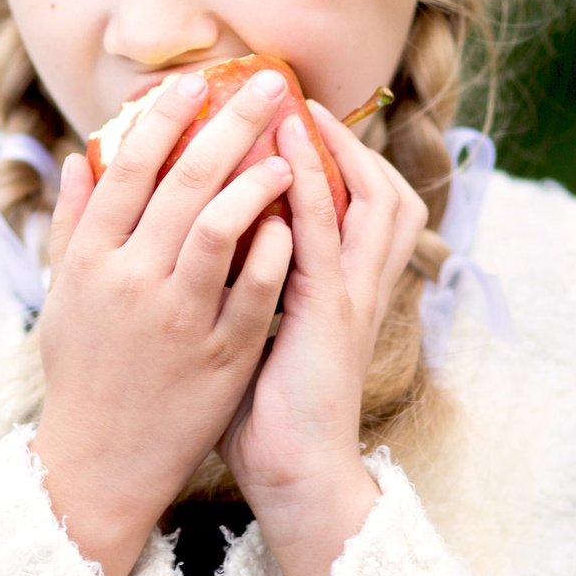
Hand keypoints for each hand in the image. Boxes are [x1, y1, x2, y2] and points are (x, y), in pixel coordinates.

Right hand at [32, 69, 299, 575]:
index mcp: (90, 261)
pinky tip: (295, 222)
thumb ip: (74, 225)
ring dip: (255, 181)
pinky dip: (274, 250)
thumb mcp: (64, 296)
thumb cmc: (81, 372)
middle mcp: (130, 282)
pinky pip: (255, 291)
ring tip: (286, 152)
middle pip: (182, 182)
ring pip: (218, 228)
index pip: (126, 168)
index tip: (195, 80)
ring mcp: (176, 319)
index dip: (163, 117)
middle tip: (268, 86)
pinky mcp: (219, 356)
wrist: (100, 461)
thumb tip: (79, 158)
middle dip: (229, 124)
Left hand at [221, 101, 429, 575]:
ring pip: (367, 199)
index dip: (337, 161)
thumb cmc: (265, 417)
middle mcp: (357, 285)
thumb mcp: (252, 336)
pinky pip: (322, 234)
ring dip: (332, 147)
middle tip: (298, 98)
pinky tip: (284, 151)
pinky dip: (308, 186)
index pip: (357, 206)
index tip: (291, 121)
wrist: (293, 478)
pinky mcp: (329, 313)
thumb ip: (240, 287)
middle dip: (344, 139)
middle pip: (380, 189)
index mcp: (340, 290)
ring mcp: (349, 296)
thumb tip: (195, 252)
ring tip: (295, 105)